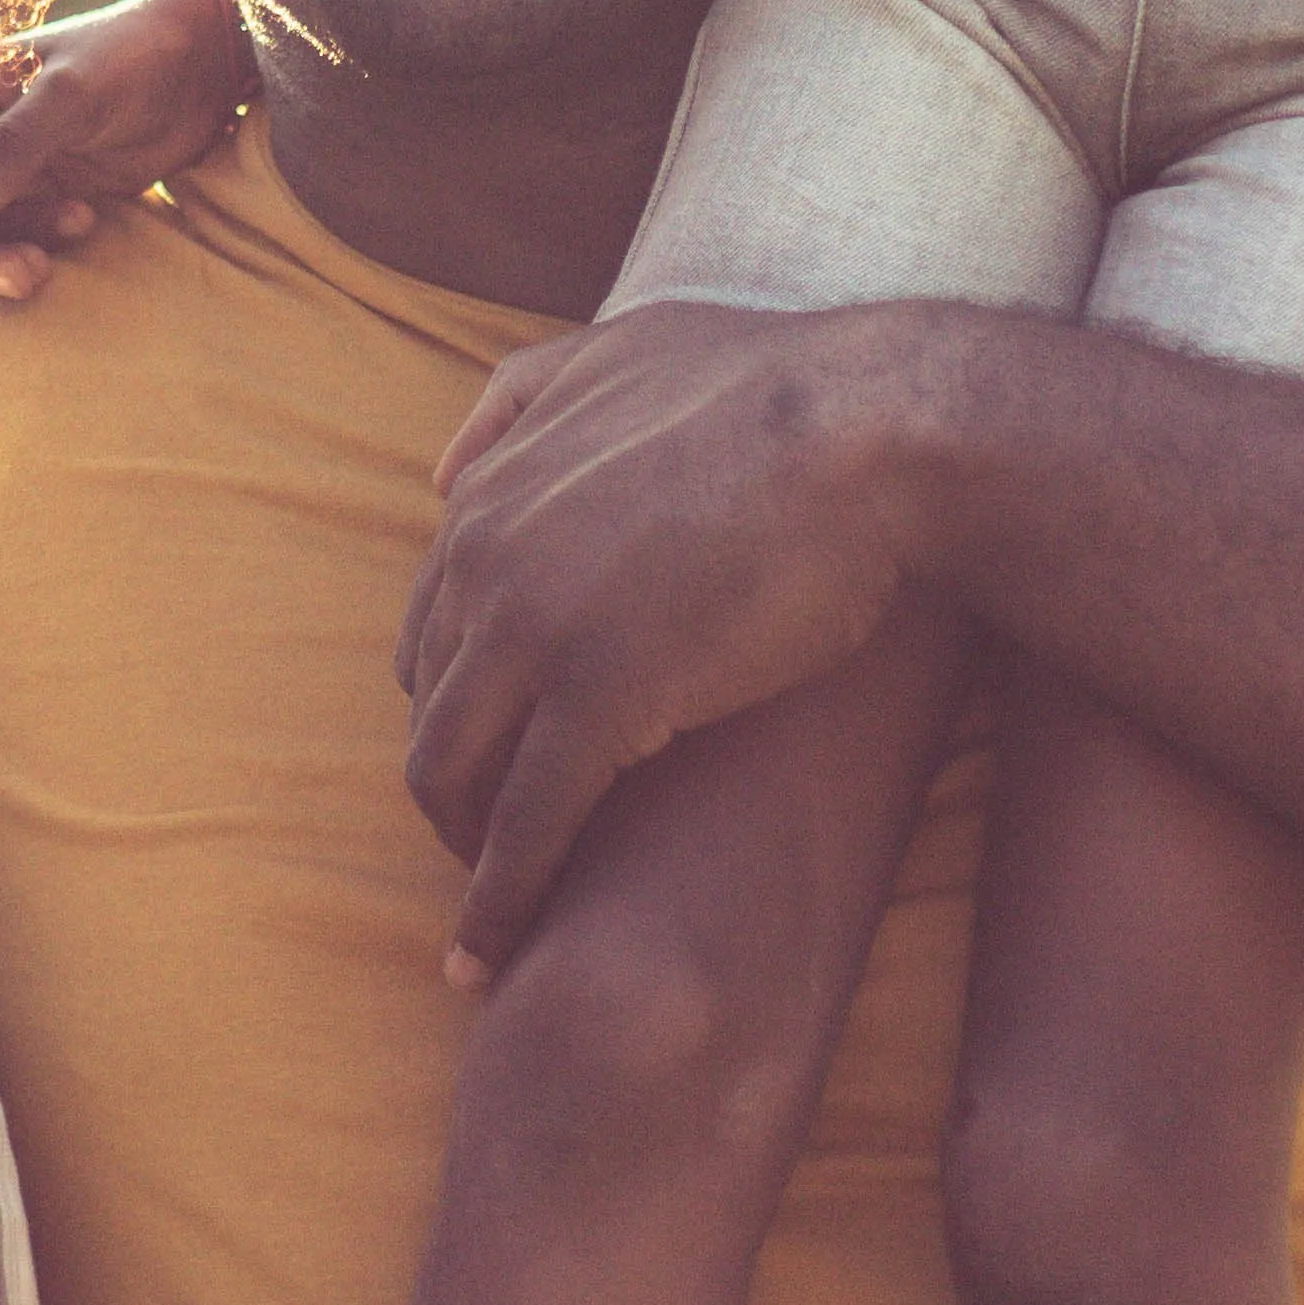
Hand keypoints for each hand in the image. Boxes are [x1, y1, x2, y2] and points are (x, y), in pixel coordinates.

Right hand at [0, 0, 254, 299]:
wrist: (203, 64)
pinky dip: (43, 245)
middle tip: (15, 276)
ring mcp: (23, 168)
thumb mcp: (70, 92)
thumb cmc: (129, 56)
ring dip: (6, 258)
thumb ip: (16, 143)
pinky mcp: (58, 194)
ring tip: (39, 272)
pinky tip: (86, 222)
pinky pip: (30, 236)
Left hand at [393, 298, 952, 975]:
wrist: (872, 427)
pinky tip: (497, 954)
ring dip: (464, 854)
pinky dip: (500, 898)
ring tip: (495, 912)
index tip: (493, 757)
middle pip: (431, 707)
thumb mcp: (623, 350)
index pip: (432, 628)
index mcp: (491, 492)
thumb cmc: (779, 389)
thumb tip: (441, 470)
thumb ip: (522, 397)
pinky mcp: (599, 700)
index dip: (458, 702)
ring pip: (451, 775)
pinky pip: (523, 825)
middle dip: (452, 784)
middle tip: (492, 846)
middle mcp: (485, 559)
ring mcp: (534, 630)